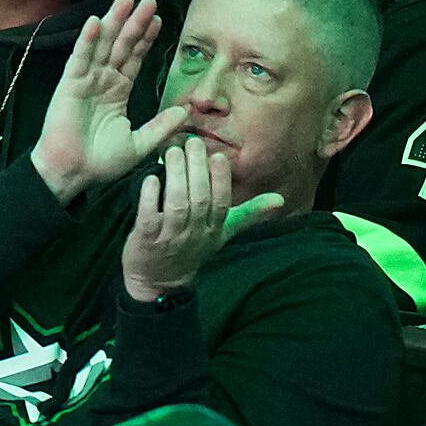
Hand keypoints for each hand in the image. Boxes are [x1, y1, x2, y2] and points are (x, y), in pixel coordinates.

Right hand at [30, 0, 187, 203]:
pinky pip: (80, 58)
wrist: (72, 174)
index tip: (159, 19)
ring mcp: (85, 80)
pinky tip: (97, 22)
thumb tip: (185, 112)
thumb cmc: (100, 162)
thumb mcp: (138, 144)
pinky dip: (88, 40)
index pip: (135, 58)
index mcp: (118, 91)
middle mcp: (102, 80)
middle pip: (121, 45)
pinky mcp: (69, 85)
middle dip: (134, 22)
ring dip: (114, 21)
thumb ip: (160, 127)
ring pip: (102, 45)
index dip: (146, 39)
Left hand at [121, 140, 277, 299]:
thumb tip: (280, 199)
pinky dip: (150, 197)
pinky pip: (149, 217)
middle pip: (199, 199)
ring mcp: (170, 238)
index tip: (217, 155)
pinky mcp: (146, 240)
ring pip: (176, 205)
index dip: (220, 179)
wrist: (161, 282)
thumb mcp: (224, 232)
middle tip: (191, 142)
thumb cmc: (194, 248)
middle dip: (196, 169)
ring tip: (171, 152)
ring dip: (175, 177)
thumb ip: (249, 214)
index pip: (222, 202)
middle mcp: (195, 233)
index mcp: (214, 228)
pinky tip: (150, 178)